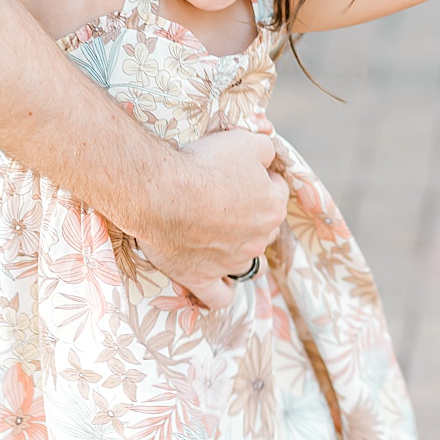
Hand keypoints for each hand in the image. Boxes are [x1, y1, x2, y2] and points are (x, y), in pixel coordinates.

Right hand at [137, 128, 287, 309]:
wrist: (161, 191)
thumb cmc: (204, 163)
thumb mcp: (246, 141)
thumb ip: (266, 150)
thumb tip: (269, 159)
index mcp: (272, 208)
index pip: (277, 191)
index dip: (261, 178)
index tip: (240, 173)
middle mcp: (257, 239)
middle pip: (265, 228)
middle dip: (252, 215)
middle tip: (226, 201)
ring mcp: (231, 262)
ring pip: (249, 264)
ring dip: (242, 253)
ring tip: (223, 240)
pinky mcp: (201, 278)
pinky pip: (219, 297)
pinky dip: (221, 292)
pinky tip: (218, 283)